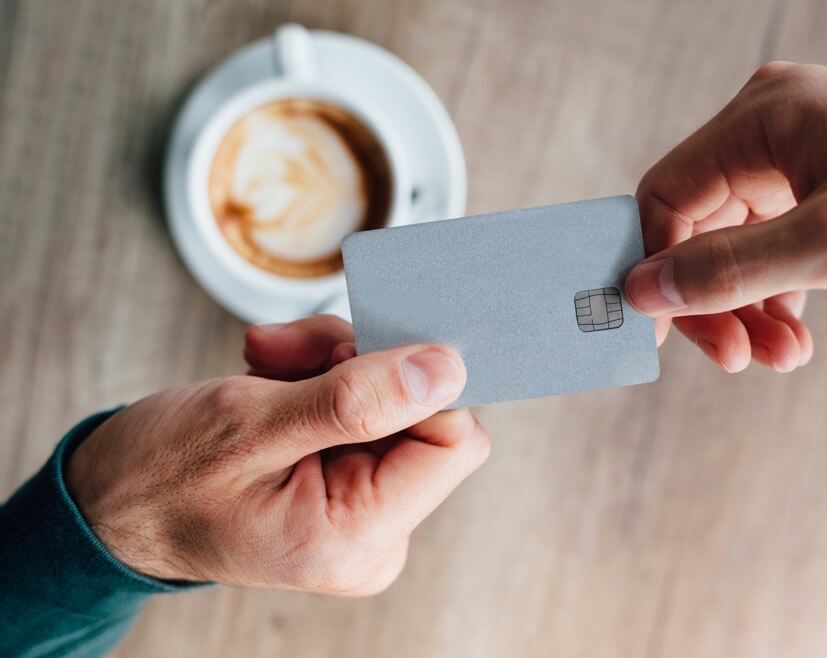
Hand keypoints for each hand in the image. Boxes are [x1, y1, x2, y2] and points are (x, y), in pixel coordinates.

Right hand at [66, 316, 489, 593]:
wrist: (113, 501)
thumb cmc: (162, 477)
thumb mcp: (250, 425)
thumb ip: (354, 399)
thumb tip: (446, 370)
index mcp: (357, 537)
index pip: (453, 441)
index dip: (416, 384)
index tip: (356, 349)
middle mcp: (374, 532)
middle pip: (424, 413)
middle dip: (359, 365)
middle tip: (287, 354)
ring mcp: (363, 507)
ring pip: (392, 398)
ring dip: (333, 362)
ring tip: (269, 364)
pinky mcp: (348, 478)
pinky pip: (366, 405)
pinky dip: (323, 374)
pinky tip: (273, 375)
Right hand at [625, 63, 826, 371]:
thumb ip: (731, 269)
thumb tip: (642, 289)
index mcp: (761, 119)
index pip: (667, 195)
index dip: (652, 266)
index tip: (658, 331)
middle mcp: (771, 131)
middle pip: (699, 227)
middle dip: (712, 299)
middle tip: (732, 358)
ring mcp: (801, 160)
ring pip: (738, 245)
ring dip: (748, 308)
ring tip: (780, 357)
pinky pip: (778, 248)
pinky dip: (780, 297)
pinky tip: (796, 339)